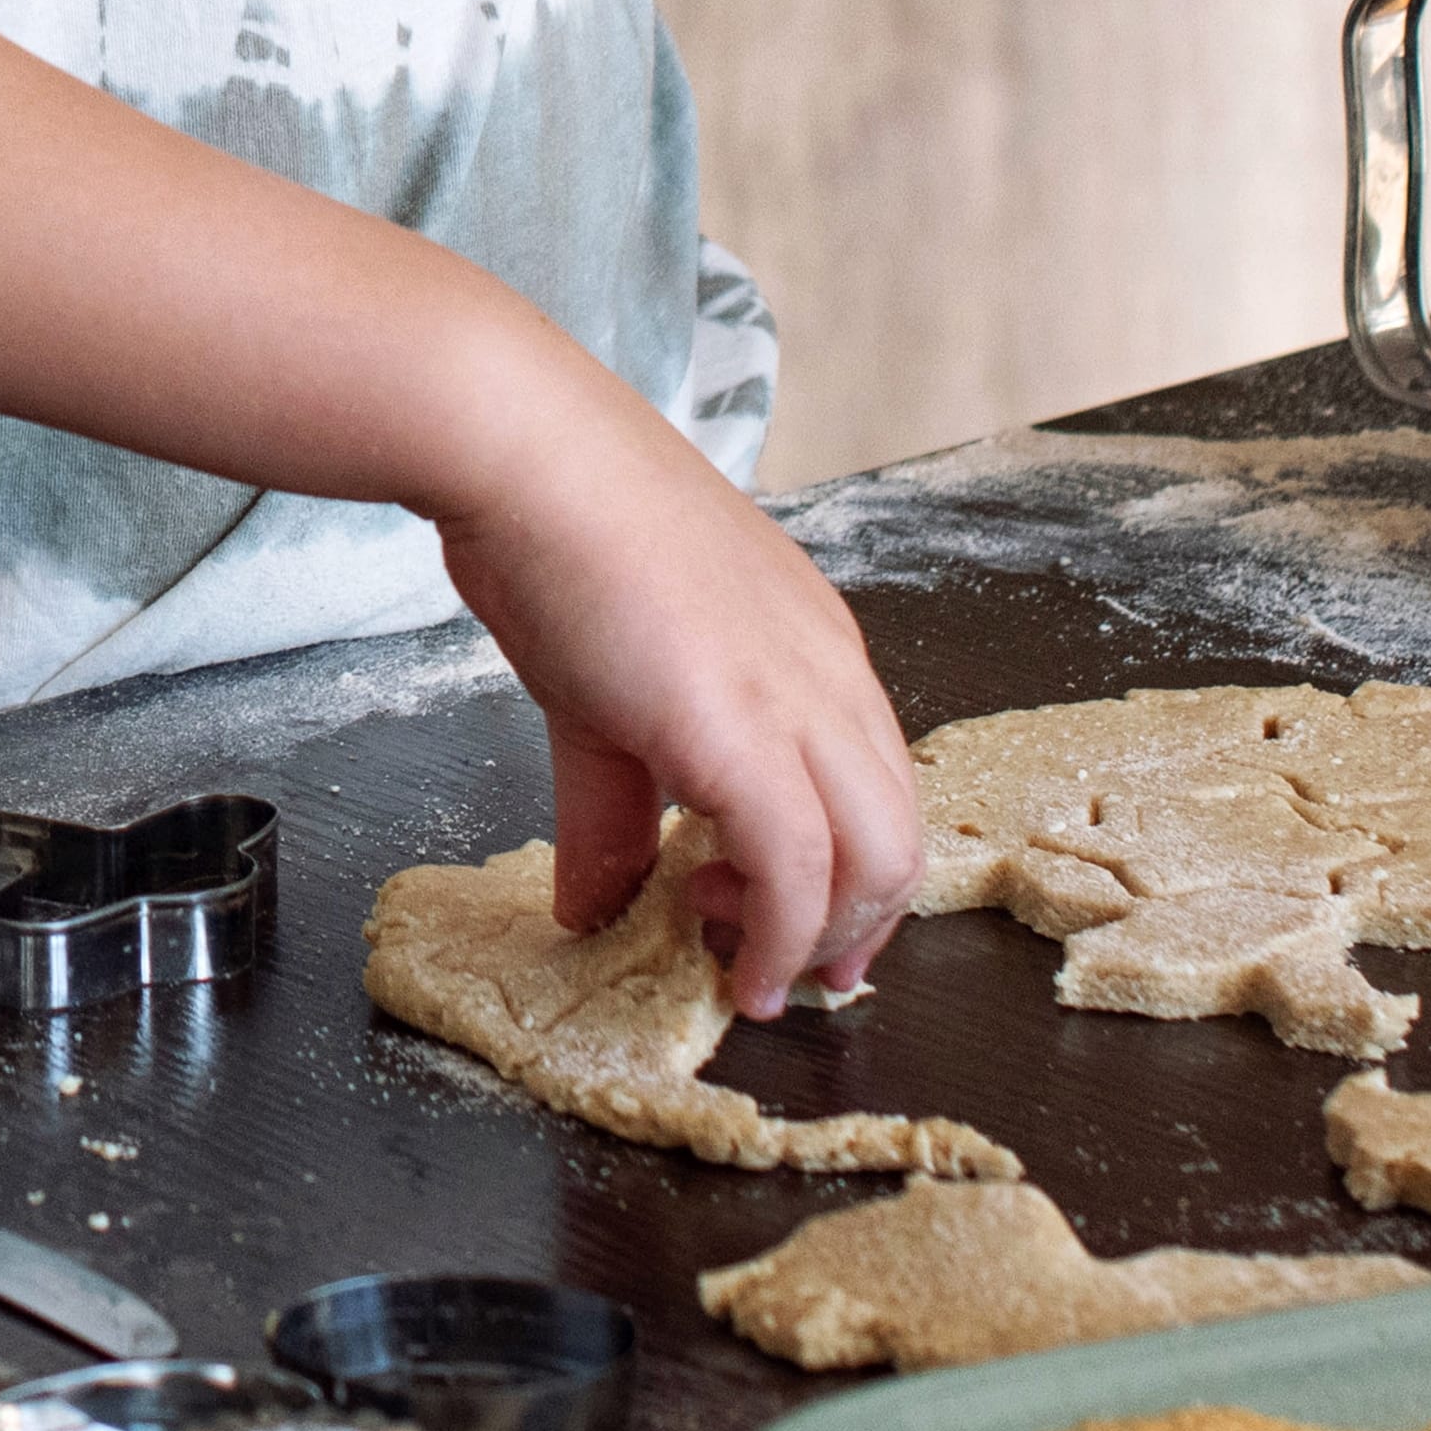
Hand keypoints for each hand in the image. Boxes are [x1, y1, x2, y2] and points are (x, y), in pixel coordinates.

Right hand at [427, 370, 918, 1015]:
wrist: (527, 455)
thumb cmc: (560, 536)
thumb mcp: (602, 696)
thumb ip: (616, 811)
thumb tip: (593, 906)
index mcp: (815, 652)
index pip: (879, 788)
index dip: (853, 876)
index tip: (806, 931)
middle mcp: (833, 678)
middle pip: (902, 837)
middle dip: (859, 929)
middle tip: (797, 975)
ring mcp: (801, 702)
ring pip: (880, 861)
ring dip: (827, 941)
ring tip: (751, 965)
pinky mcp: (748, 735)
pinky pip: (801, 870)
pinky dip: (783, 937)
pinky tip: (740, 963)